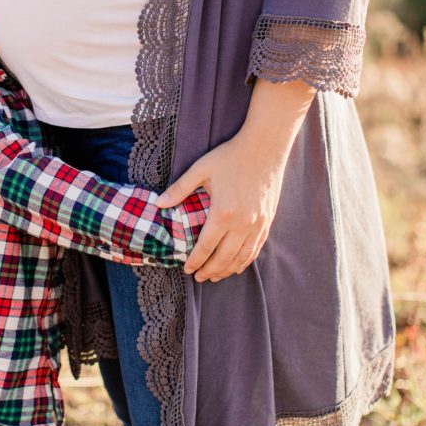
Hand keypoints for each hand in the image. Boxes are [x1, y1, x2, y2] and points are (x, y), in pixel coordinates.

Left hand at [156, 78, 315, 281]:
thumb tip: (158, 204)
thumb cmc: (230, 156)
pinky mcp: (267, 221)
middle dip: (210, 271)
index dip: (195, 261)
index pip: (206, 246)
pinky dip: (245, 261)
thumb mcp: (200, 169)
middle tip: (199, 278)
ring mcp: (258, 224)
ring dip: (227, 270)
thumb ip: (179, 189)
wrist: (264, 147)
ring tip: (215, 276)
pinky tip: (237, 265)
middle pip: (224, 258)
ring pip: (242, 257)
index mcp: (223, 212)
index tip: (187, 269)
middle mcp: (243, 223)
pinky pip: (256, 248)